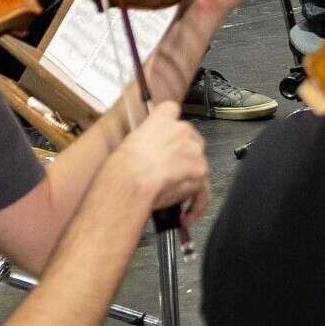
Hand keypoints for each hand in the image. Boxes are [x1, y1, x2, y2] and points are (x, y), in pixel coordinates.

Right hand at [105, 102, 209, 222]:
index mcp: (162, 119)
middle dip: (183, 156)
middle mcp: (182, 131)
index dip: (170, 126)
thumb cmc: (122, 166)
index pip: (172, 110)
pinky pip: (202, 191)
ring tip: (172, 196)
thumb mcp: (129, 144)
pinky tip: (185, 216)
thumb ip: (146, 141)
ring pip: (197, 165)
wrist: (131, 181)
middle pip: (190, 140)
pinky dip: (195, 205)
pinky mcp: (200, 173)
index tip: (167, 135)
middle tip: (168, 172)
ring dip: (188, 180)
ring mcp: (195, 152)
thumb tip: (146, 152)